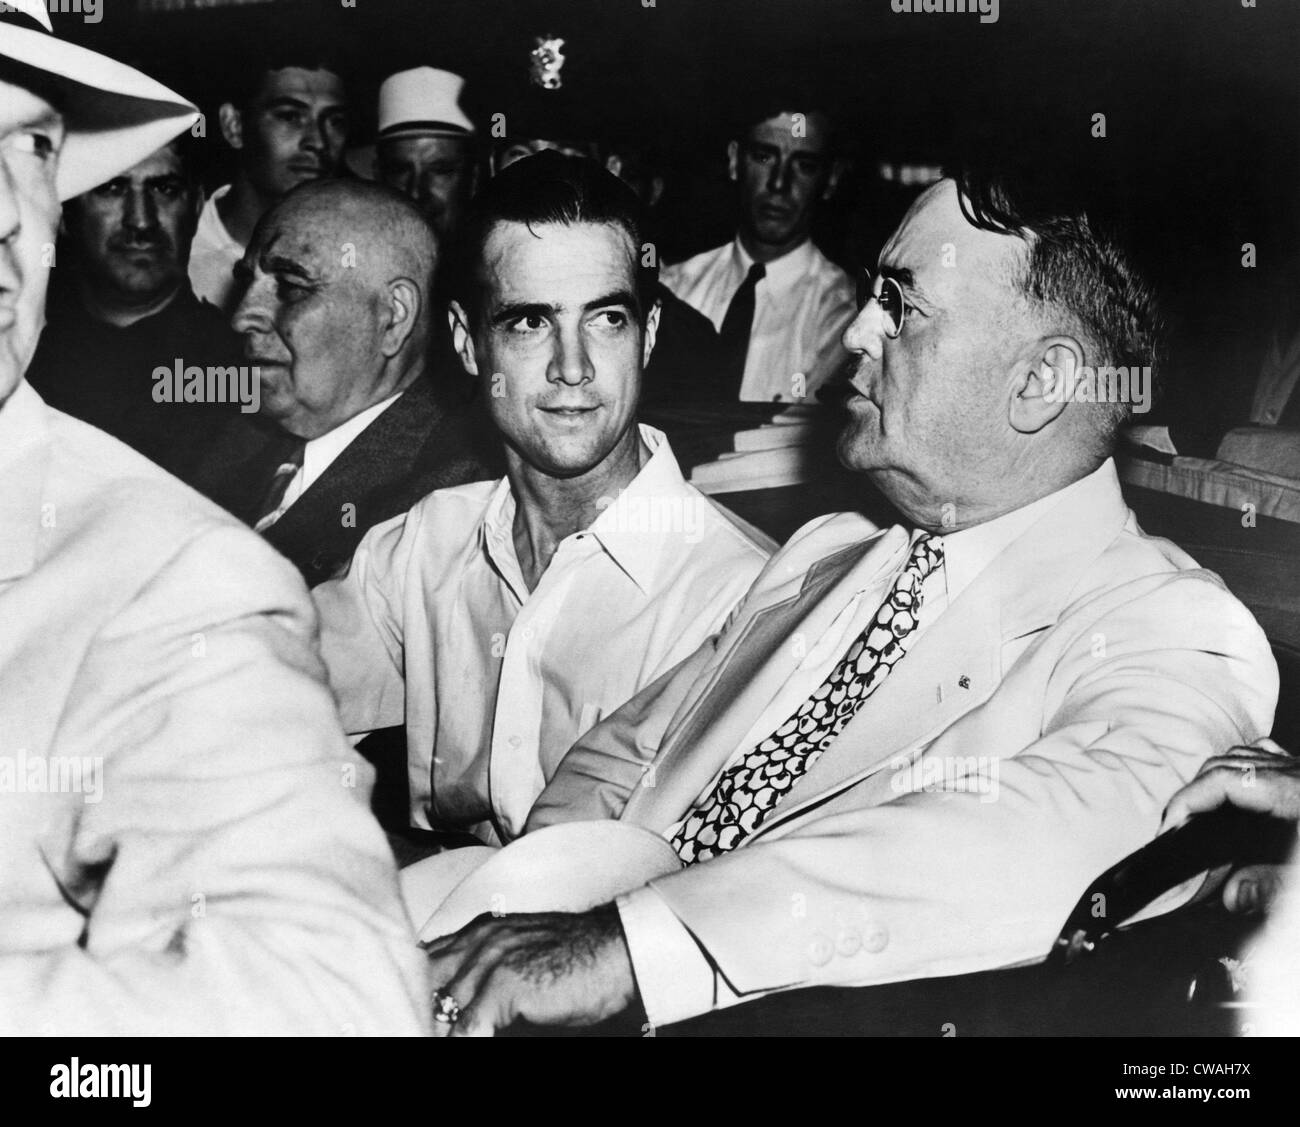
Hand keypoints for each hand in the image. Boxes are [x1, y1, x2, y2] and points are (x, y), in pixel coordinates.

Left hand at [423, 904, 637, 1036]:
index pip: (425, 962)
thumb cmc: (576, 961)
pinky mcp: (504, 983)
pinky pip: (468, 1027)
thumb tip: (457, 1017)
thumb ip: (483, 981)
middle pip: (423, 983)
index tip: (408, 1012)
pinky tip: (470, 1041)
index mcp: (477, 933)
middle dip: (420, 1011)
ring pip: (440, 1010)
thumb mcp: (519, 960)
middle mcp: (477, 941)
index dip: (413, 991)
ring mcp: (489, 960)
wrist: (615, 951)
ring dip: (438, 1029)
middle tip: (411, 1026)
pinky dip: (464, 1039)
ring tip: (424, 1035)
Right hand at [1162, 738, 1299, 913]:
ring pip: (1245, 757)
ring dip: (1216, 779)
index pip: (1221, 780)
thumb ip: (1273, 886)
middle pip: (1225, 765)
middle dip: (1194, 794)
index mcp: (1292, 790)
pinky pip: (1268, 758)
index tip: (1168, 829)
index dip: (1186, 801)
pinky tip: (1240, 791)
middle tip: (1177, 829)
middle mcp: (1295, 772)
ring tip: (1202, 811)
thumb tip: (1232, 897)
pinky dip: (1245, 770)